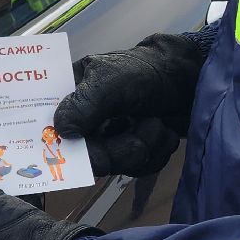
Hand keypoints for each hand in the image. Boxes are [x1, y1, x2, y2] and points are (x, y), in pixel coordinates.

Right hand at [53, 33, 204, 177]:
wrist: (190, 79)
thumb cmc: (145, 69)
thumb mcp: (112, 80)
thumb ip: (85, 102)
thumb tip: (59, 129)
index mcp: (70, 96)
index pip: (49, 127)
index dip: (58, 144)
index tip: (78, 147)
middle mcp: (85, 121)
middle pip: (87, 157)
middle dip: (120, 147)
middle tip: (145, 126)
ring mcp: (108, 139)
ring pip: (116, 166)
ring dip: (145, 147)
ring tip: (158, 122)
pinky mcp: (131, 152)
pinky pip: (137, 169)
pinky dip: (156, 153)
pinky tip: (164, 132)